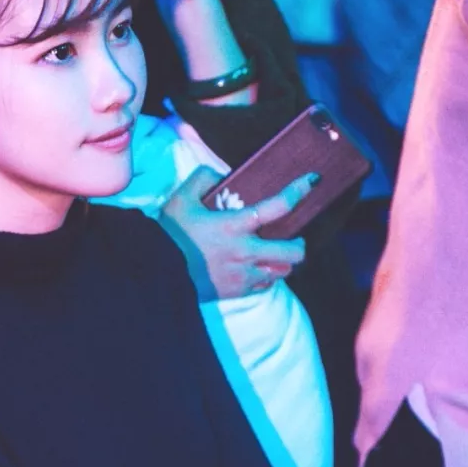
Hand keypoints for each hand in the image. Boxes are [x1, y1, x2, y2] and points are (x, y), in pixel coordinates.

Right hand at [160, 165, 311, 299]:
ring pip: (282, 272)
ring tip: (277, 255)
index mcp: (234, 225)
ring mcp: (243, 274)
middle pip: (293, 252)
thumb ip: (202, 179)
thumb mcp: (181, 199)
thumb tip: (222, 175)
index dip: (298, 191)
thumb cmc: (169, 235)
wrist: (156, 273)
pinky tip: (259, 268)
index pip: (277, 206)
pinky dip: (267, 276)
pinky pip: (264, 285)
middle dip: (300, 245)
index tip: (311, 182)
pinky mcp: (237, 291)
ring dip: (284, 263)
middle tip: (294, 238)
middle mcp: (246, 252)